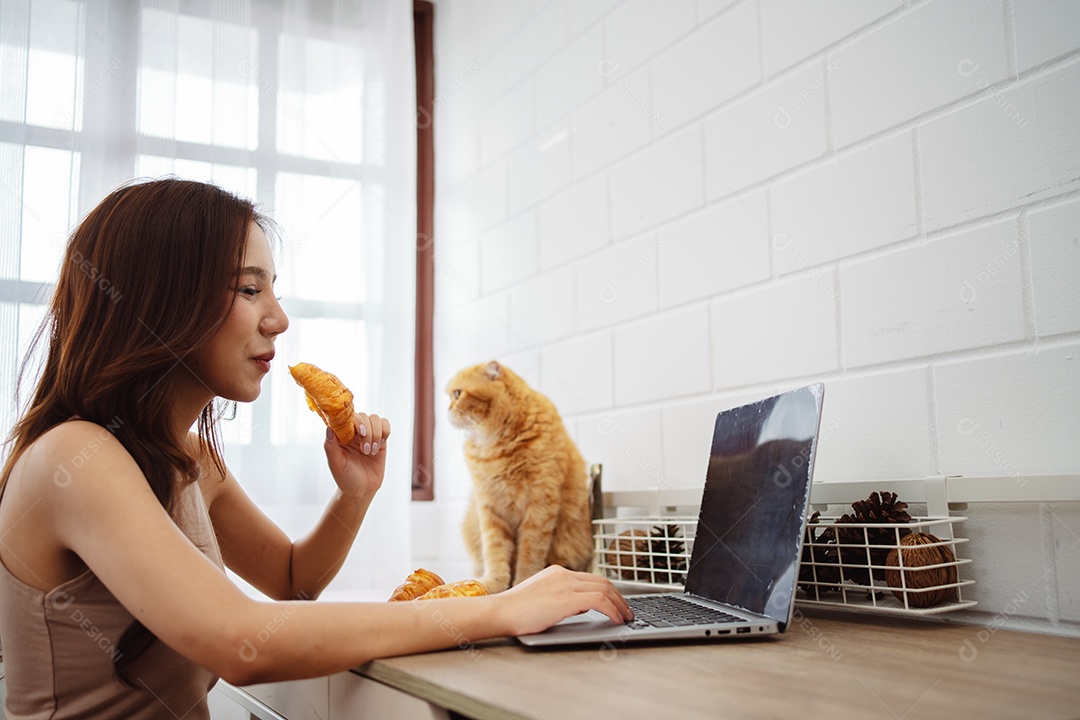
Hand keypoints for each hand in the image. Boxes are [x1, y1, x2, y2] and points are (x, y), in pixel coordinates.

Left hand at [323, 413, 390, 500]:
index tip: (357, 432)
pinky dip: (384, 432)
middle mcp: (354, 432)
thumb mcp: (335, 464)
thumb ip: (330, 446)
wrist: (361, 491)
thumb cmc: (345, 478)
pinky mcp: (380, 440)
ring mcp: (368, 434)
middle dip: (366, 431)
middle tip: (364, 449)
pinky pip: (385, 425)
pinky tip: (379, 446)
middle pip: (363, 416)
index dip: (354, 420)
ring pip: (375, 419)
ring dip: (375, 434)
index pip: (346, 417)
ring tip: (370, 452)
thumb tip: (329, 428)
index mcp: (340, 435)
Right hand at [494, 566, 633, 635]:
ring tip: (626, 618)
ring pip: (605, 589)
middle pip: (602, 581)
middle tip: (627, 611)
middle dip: (619, 597)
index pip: (591, 578)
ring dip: (620, 605)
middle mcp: (564, 574)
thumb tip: (580, 608)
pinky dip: (612, 610)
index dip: (608, 591)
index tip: (616, 602)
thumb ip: (560, 598)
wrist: (500, 612)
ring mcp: (566, 584)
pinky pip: (600, 601)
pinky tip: (616, 620)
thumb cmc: (515, 612)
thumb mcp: (541, 599)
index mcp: (557, 573)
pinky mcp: (567, 598)